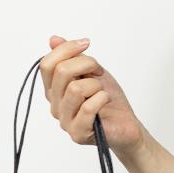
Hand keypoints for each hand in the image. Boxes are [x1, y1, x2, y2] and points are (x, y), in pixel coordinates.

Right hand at [39, 34, 142, 150]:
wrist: (126, 125)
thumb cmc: (108, 100)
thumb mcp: (91, 71)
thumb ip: (72, 58)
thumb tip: (53, 39)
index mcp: (53, 90)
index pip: (47, 65)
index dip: (66, 49)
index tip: (86, 44)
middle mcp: (55, 106)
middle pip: (61, 72)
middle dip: (87, 64)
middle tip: (99, 71)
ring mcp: (65, 121)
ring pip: (75, 89)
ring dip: (96, 84)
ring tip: (102, 91)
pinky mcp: (78, 133)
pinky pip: (88, 108)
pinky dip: (102, 98)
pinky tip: (106, 100)